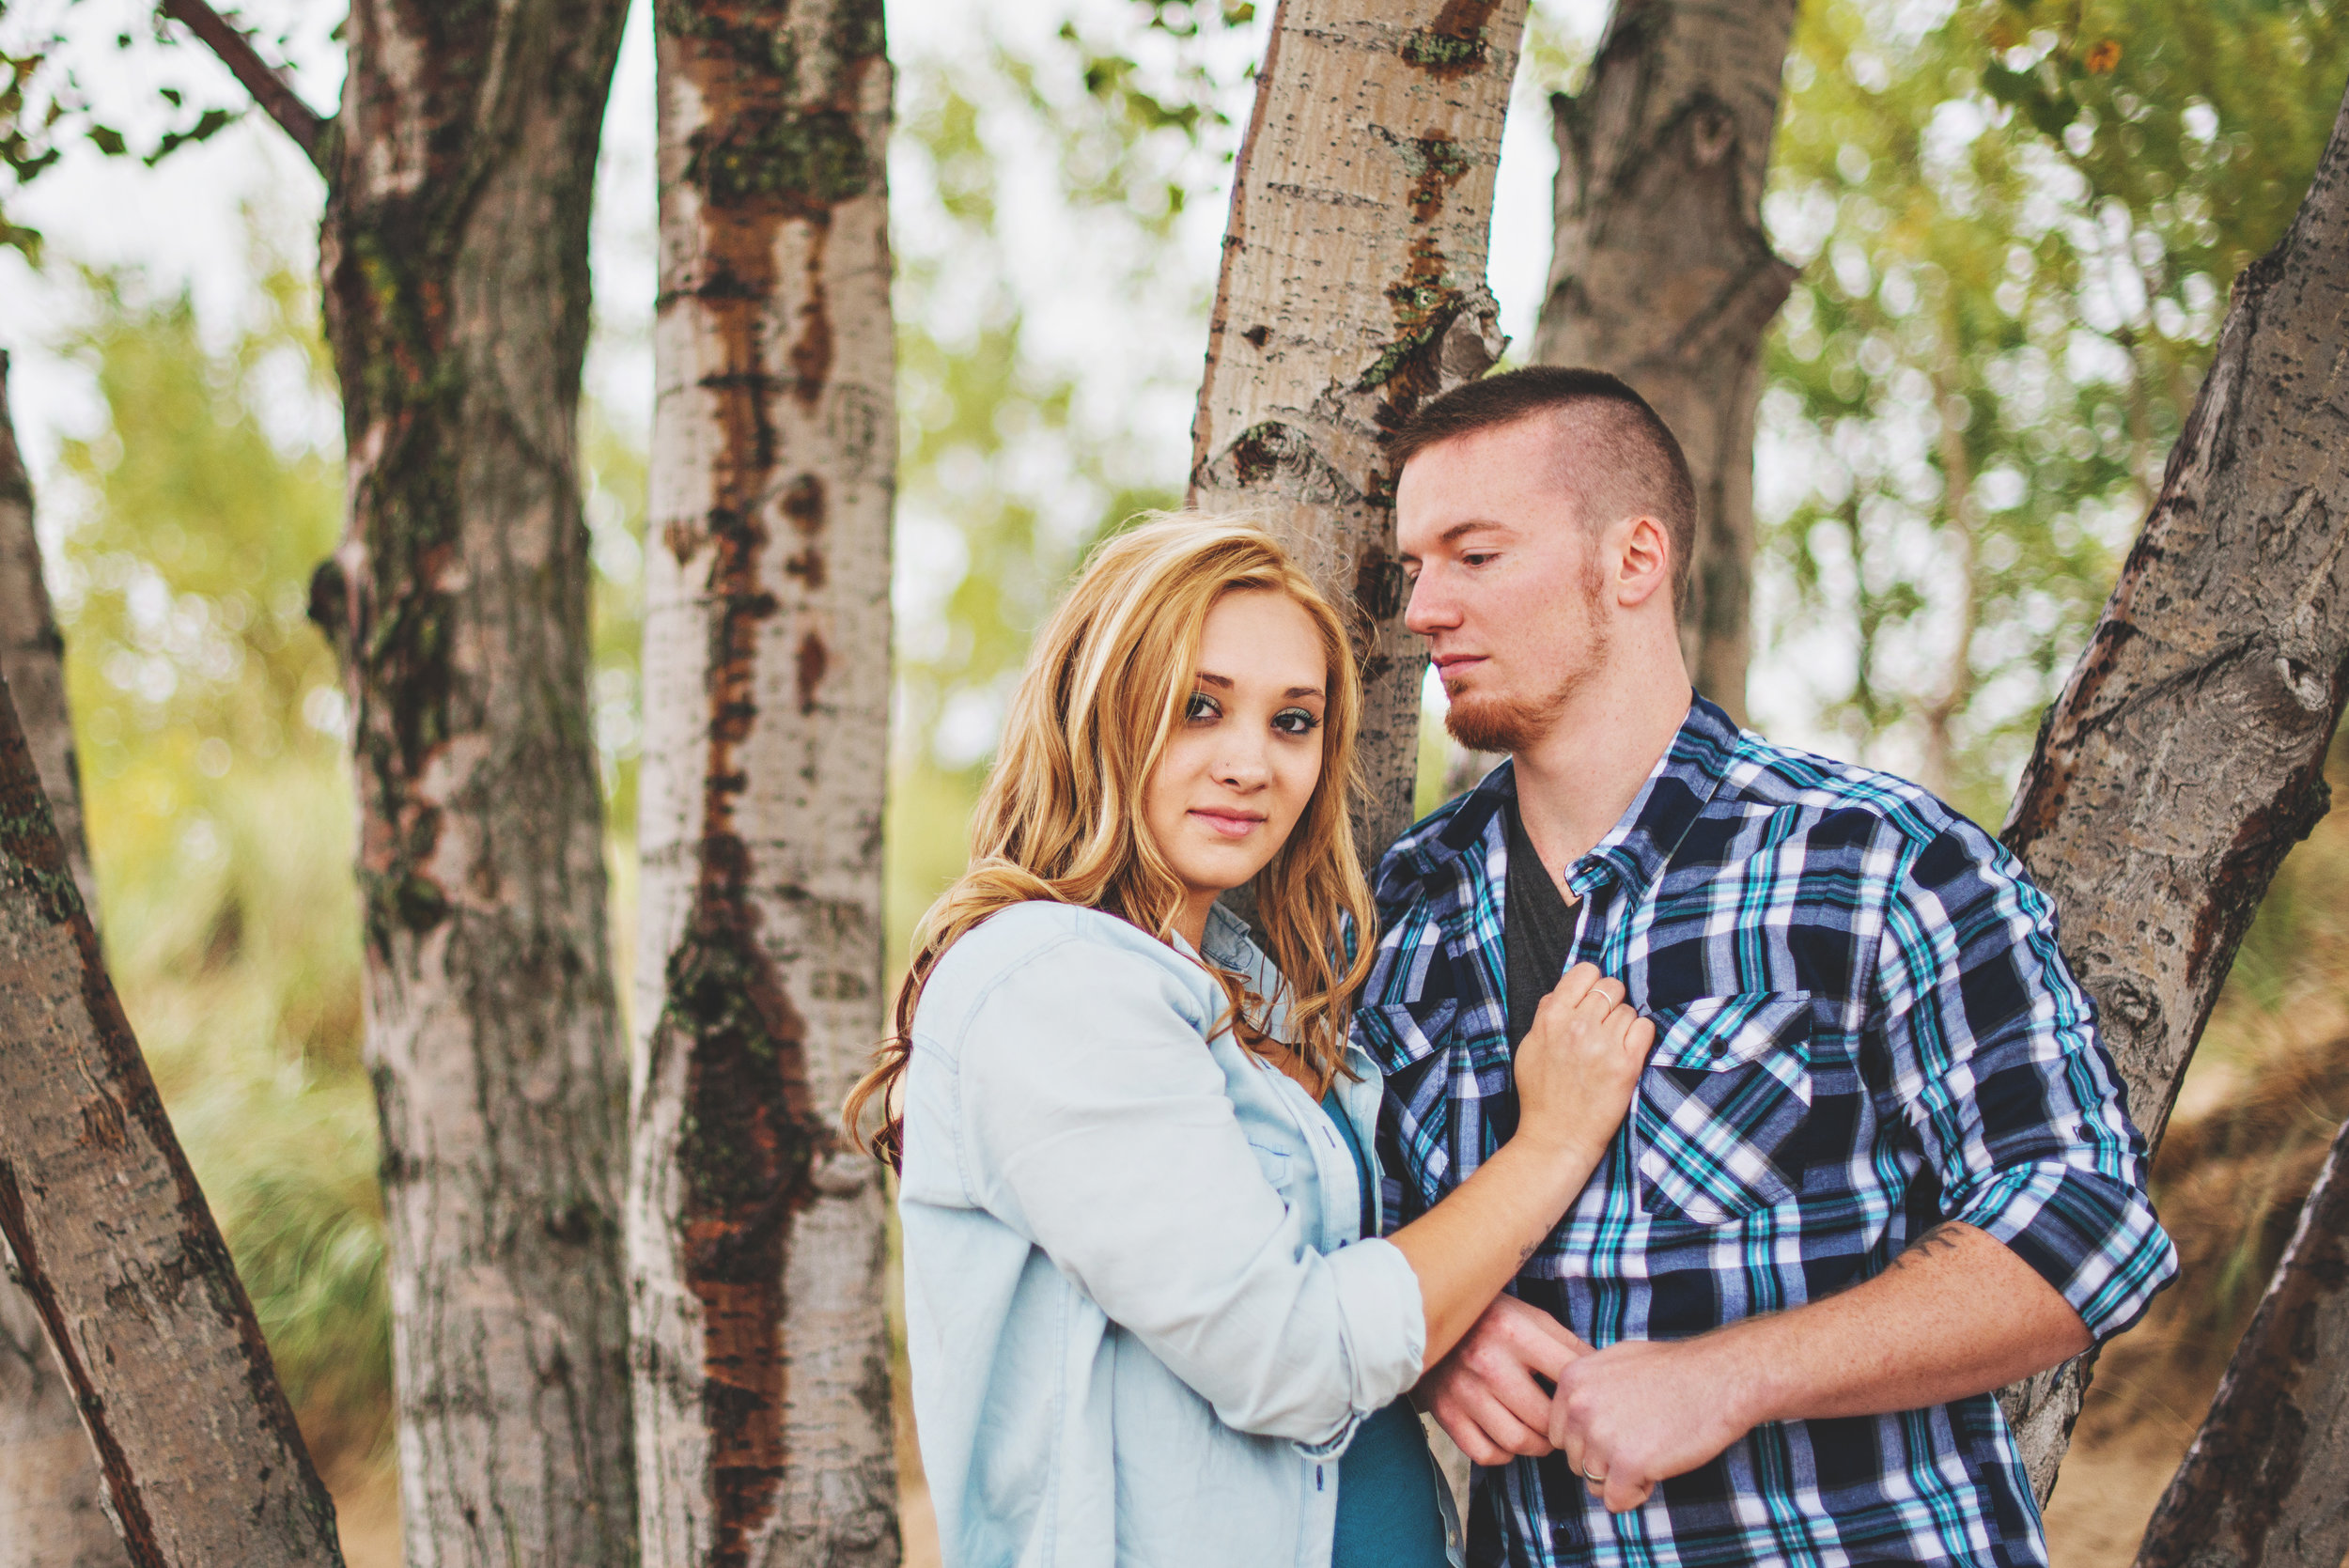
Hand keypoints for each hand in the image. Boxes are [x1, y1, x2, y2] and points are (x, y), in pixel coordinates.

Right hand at [1417, 1295, 1588, 1464]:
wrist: (1423, 1319)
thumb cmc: (1490, 1319)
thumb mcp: (1530, 1317)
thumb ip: (1566, 1344)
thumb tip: (1602, 1374)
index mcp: (1513, 1331)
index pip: (1568, 1376)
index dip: (1585, 1392)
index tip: (1587, 1398)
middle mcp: (1487, 1362)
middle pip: (1545, 1418)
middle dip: (1562, 1427)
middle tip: (1565, 1425)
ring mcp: (1464, 1391)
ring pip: (1518, 1442)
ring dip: (1538, 1446)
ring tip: (1542, 1435)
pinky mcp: (1446, 1412)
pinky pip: (1486, 1454)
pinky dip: (1504, 1455)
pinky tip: (1509, 1438)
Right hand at [1512, 963, 1653, 1163]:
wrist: (1557, 1137)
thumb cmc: (1541, 1095)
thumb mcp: (1530, 1047)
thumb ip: (1546, 1015)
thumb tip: (1565, 992)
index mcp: (1552, 1018)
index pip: (1585, 972)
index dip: (1593, 982)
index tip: (1593, 998)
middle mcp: (1579, 1026)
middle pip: (1612, 988)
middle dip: (1610, 1004)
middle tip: (1604, 1026)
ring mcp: (1604, 1045)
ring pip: (1629, 1010)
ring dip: (1624, 1025)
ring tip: (1611, 1047)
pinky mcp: (1627, 1065)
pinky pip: (1645, 1028)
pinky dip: (1640, 1037)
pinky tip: (1627, 1052)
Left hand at [1549, 1335, 1755, 1513]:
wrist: (1720, 1378)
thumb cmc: (1676, 1370)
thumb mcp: (1616, 1362)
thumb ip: (1587, 1388)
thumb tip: (1571, 1413)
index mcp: (1572, 1380)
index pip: (1558, 1434)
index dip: (1590, 1440)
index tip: (1621, 1430)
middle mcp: (1578, 1407)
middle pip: (1575, 1461)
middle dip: (1605, 1461)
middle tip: (1642, 1441)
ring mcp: (1601, 1436)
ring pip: (1593, 1484)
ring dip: (1622, 1478)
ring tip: (1653, 1451)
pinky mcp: (1627, 1464)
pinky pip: (1615, 1501)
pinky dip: (1636, 1494)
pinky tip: (1657, 1469)